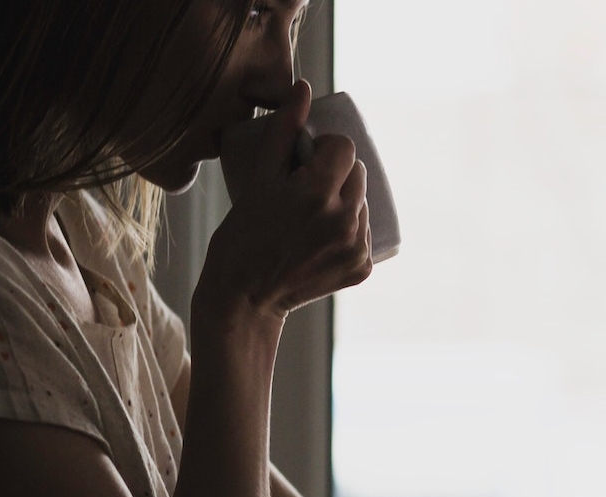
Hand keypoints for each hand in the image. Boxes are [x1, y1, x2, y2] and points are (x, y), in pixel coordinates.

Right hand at [196, 79, 371, 325]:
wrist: (244, 298)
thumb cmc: (241, 236)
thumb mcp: (257, 180)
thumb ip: (282, 132)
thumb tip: (303, 89)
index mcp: (317, 194)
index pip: (345, 147)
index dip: (325, 149)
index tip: (305, 162)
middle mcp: (344, 220)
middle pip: (358, 173)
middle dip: (336, 174)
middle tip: (305, 190)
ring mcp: (356, 247)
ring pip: (363, 202)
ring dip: (344, 201)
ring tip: (311, 216)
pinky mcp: (362, 268)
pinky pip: (364, 233)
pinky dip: (348, 230)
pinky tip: (321, 238)